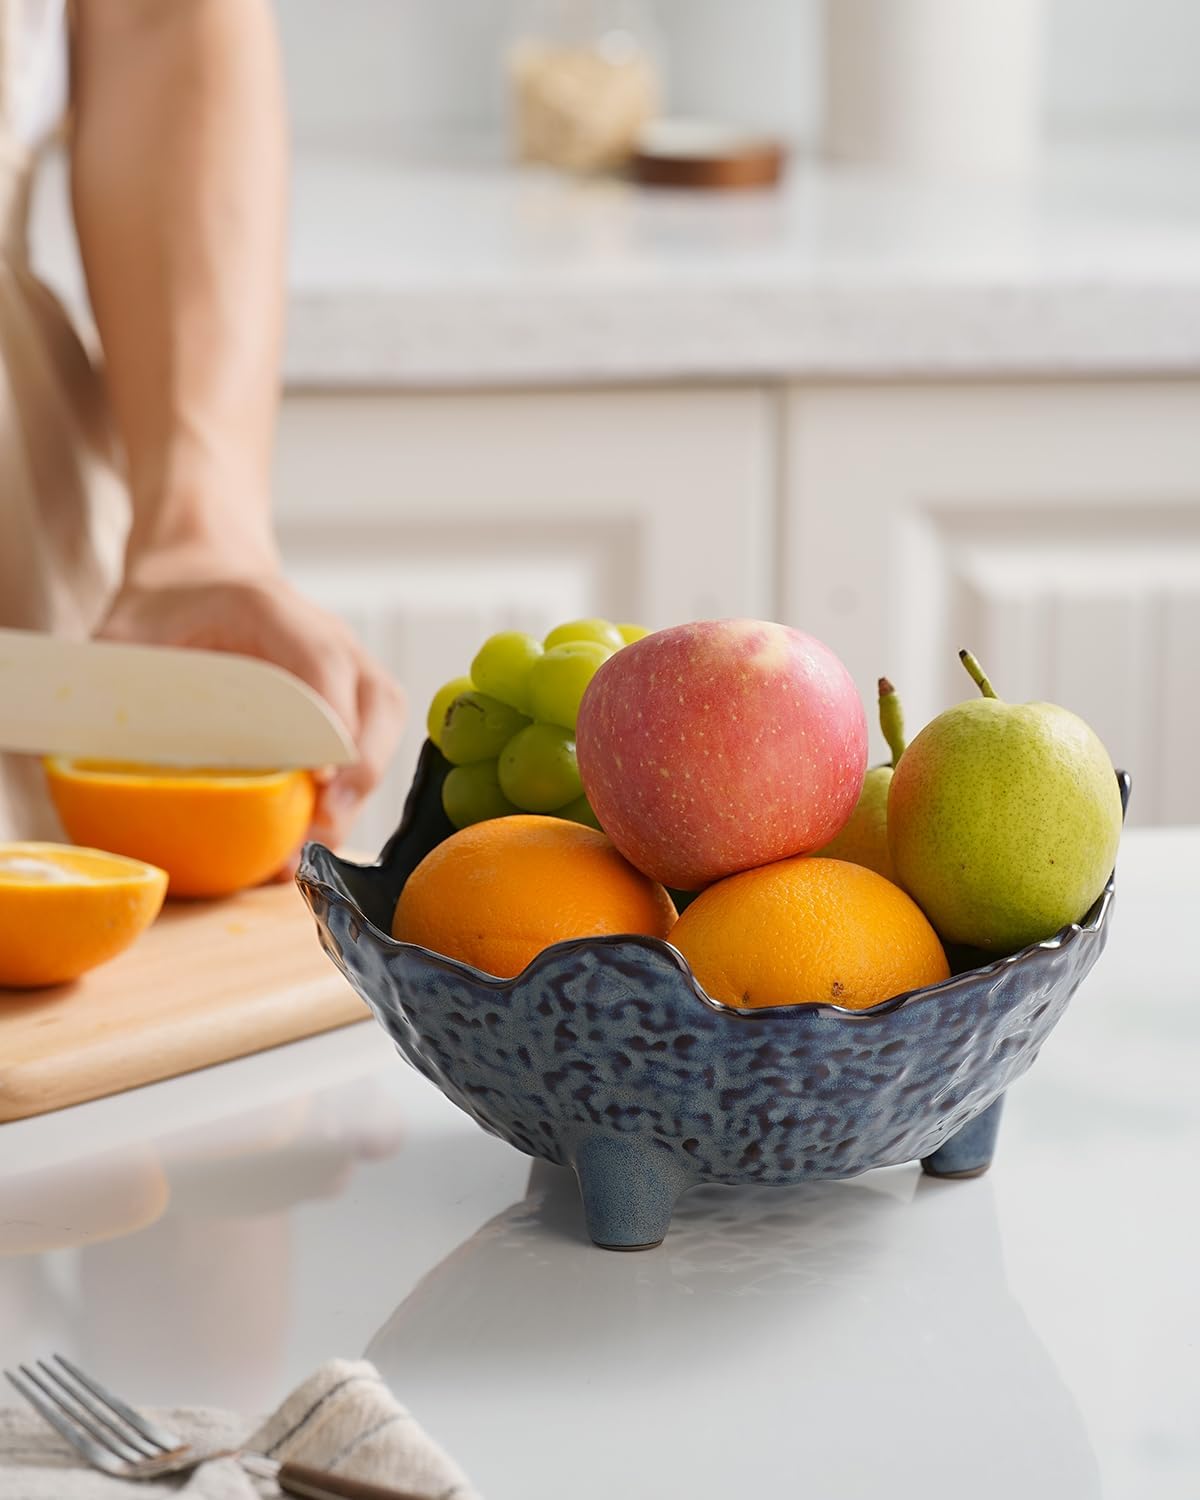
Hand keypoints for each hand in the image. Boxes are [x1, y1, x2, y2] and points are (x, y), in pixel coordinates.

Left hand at [99, 575, 404, 847]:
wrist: (204, 577)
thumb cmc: (166, 607)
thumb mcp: (127, 630)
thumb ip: (116, 681)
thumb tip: (84, 756)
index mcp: (274, 609)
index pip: (322, 663)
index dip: (329, 726)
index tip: (315, 781)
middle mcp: (329, 637)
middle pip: (378, 704)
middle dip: (358, 772)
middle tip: (320, 829)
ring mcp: (350, 667)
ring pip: (384, 728)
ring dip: (360, 789)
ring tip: (315, 846)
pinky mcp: (352, 700)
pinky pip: (372, 743)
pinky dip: (353, 789)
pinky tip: (313, 834)